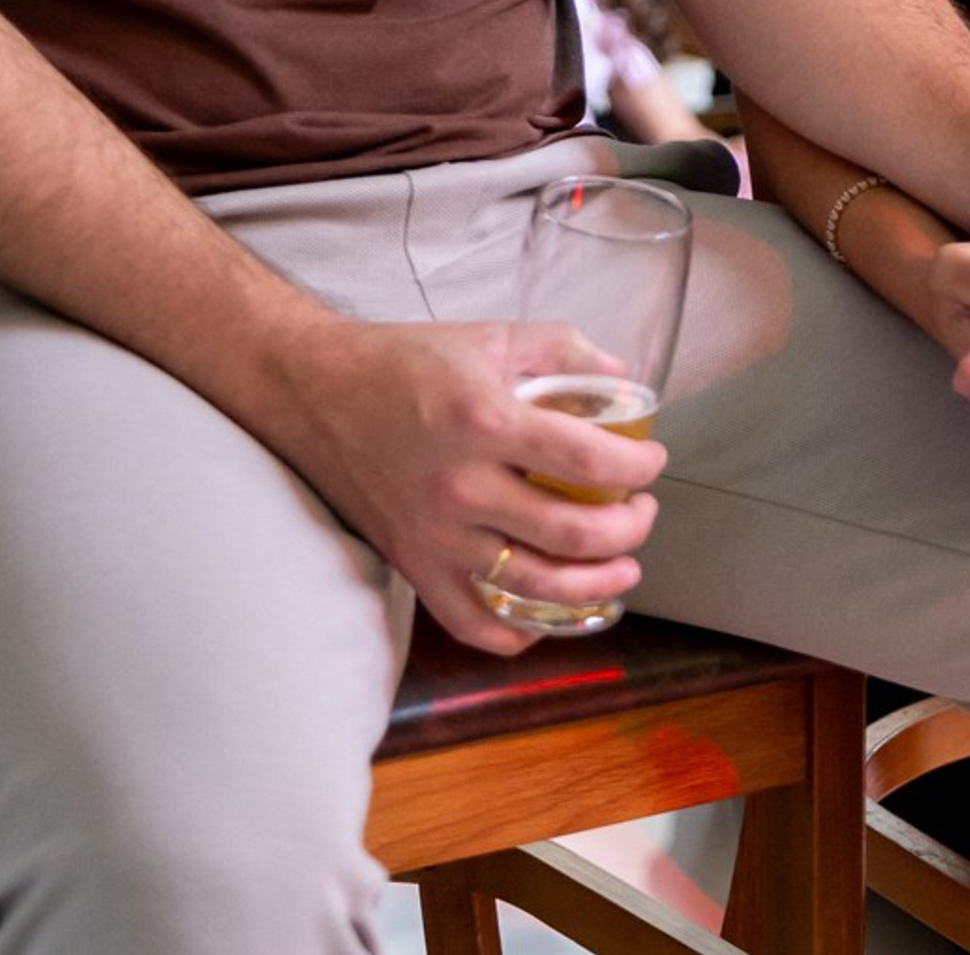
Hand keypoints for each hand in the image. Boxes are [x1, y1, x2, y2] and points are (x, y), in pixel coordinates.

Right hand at [267, 317, 666, 654]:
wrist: (317, 393)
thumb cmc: (408, 362)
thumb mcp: (493, 336)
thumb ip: (565, 349)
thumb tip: (624, 380)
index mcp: (486, 421)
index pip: (587, 462)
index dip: (637, 469)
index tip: (652, 462)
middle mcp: (462, 486)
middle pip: (570, 534)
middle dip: (627, 531)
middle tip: (643, 514)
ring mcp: (435, 535)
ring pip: (532, 587)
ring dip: (593, 588)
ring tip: (622, 571)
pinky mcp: (412, 566)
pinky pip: (471, 623)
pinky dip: (517, 634)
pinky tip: (548, 617)